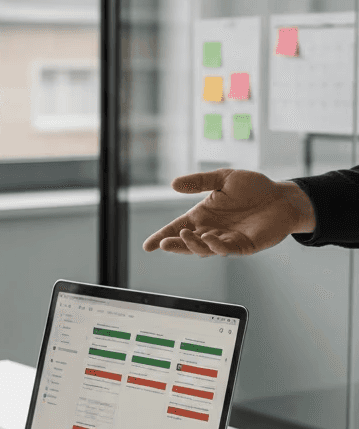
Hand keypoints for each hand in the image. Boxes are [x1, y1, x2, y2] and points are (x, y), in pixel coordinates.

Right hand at [142, 169, 315, 256]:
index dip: (162, 236)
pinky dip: (216, 246)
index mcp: (202, 216)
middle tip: (163, 243)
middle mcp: (211, 230)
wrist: (282, 196)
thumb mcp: (223, 178)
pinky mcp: (243, 246)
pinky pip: (226, 249)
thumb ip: (199, 182)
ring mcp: (226, 240)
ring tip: (184, 236)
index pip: (177, 228)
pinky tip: (209, 238)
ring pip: (203, 249)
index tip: (147, 246)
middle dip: (173, 245)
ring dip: (192, 245)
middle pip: (186, 243)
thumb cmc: (253, 188)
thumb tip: (173, 184)